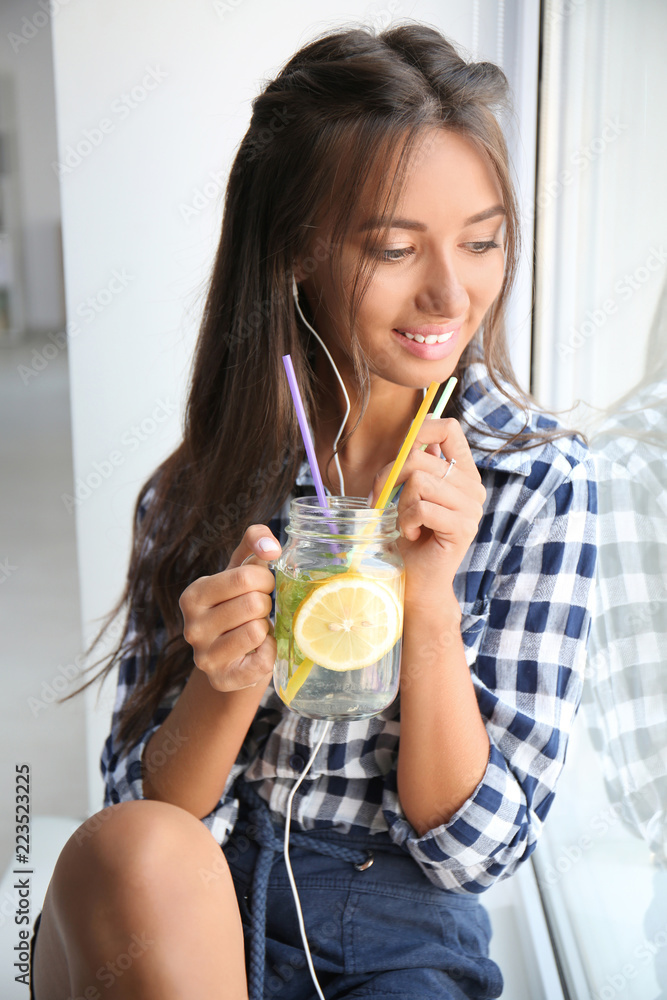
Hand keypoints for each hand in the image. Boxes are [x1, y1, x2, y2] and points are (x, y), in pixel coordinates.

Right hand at [178, 525, 281, 691]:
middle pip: (253, 603)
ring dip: (266, 628)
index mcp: (193, 595)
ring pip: (257, 631)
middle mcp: (192, 627)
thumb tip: (271, 546)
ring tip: (254, 629)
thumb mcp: (241, 570)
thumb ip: (254, 543)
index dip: (264, 580)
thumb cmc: (238, 605)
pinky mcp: (223, 679)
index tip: (260, 587)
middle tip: (258, 611)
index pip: (245, 577)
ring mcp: (204, 657)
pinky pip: (262, 660)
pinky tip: (258, 651)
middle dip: (266, 604)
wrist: (231, 657)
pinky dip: (269, 652)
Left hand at [368, 417, 485, 613]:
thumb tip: (419, 423)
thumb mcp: (410, 493)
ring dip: (400, 505)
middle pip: (421, 457)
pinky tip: (411, 534)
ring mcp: (471, 508)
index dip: (422, 429)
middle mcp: (472, 487)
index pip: (449, 429)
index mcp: (462, 473)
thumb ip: (418, 463)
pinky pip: (422, 508)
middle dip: (390, 477)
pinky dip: (406, 521)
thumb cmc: (409, 537)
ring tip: (404, 523)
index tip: (401, 449)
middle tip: (381, 501)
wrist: (417, 582)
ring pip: (420, 482)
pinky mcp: (463, 527)